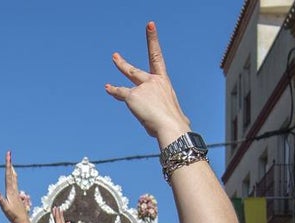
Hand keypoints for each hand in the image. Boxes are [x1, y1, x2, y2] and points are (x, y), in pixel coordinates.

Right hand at [0, 151, 29, 222]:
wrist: (22, 220)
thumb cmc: (13, 215)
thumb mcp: (5, 208)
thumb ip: (0, 200)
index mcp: (10, 190)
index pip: (8, 175)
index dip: (8, 164)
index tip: (8, 155)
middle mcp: (14, 190)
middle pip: (11, 174)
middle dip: (9, 164)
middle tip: (9, 154)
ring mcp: (16, 192)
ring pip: (13, 178)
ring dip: (11, 170)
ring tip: (10, 164)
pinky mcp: (16, 196)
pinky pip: (14, 183)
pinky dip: (13, 178)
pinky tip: (13, 179)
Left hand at [105, 22, 191, 144]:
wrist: (170, 125)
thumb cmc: (177, 124)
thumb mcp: (180, 117)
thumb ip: (180, 116)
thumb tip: (187, 124)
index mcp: (164, 83)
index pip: (157, 58)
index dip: (153, 40)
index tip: (149, 25)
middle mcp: (153, 81)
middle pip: (136, 70)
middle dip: (125, 63)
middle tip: (116, 55)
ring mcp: (142, 87)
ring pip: (129, 76)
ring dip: (121, 66)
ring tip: (115, 57)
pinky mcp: (133, 96)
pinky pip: (121, 92)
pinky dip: (114, 90)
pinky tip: (108, 87)